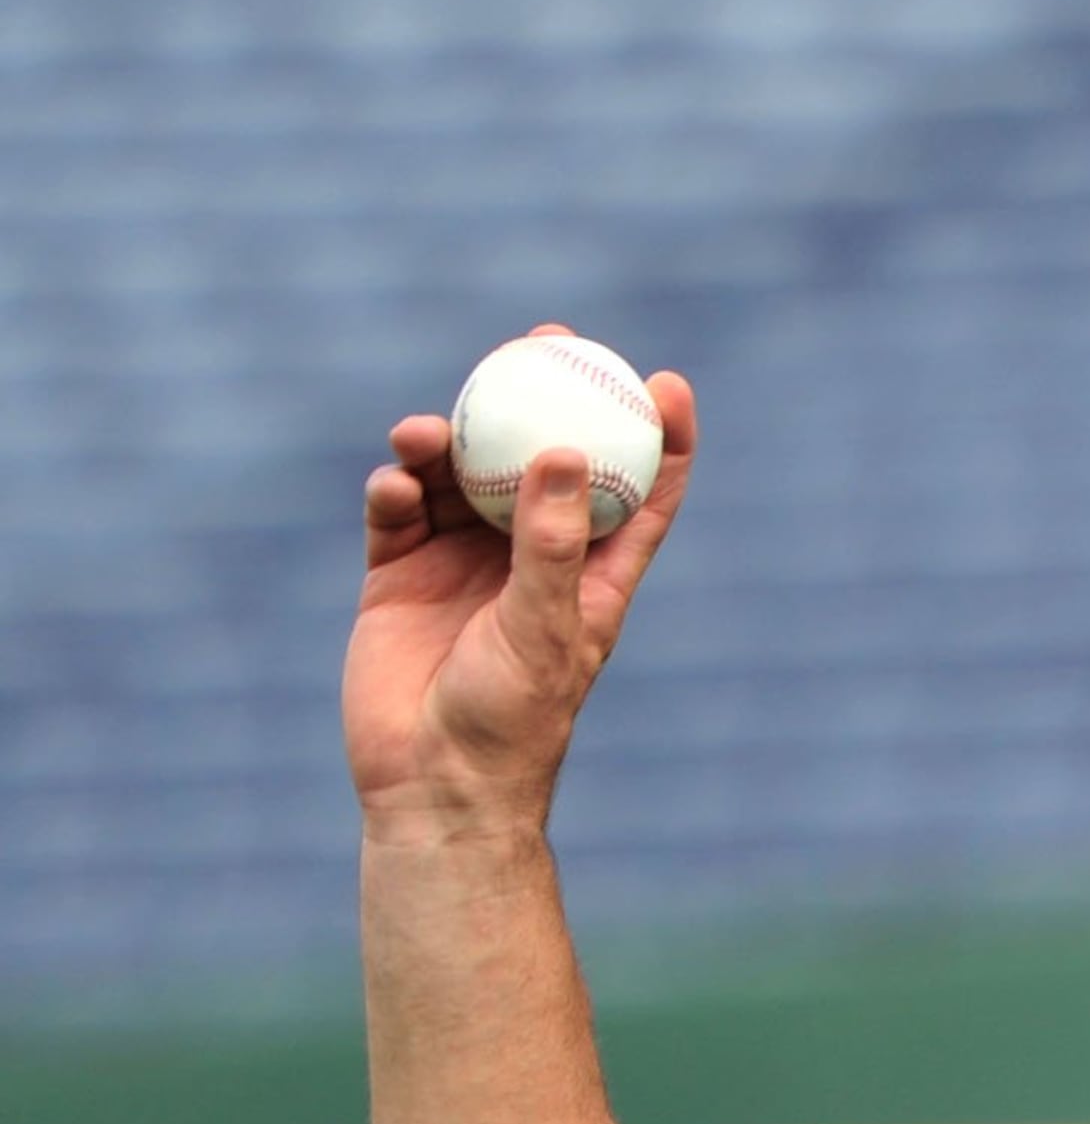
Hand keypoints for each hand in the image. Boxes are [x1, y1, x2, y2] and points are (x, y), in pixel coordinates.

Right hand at [342, 326, 695, 844]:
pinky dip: (397, 487)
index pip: (639, 492)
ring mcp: (462, 562)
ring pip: (462, 473)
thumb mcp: (544, 627)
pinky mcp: (399, 575)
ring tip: (425, 433)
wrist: (432, 782)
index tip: (661, 379)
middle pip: (545, 457)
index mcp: (591, 573)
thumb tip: (564, 450)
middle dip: (544, 396)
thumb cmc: (512, 718)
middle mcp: (530, 557)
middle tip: (537, 341)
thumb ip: (551, 543)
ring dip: (449, 440)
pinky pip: (399, 510)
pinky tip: (394, 483)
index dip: (660, 436)